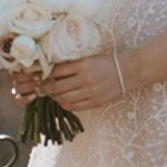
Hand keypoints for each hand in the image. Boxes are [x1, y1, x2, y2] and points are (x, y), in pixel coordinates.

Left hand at [11, 50, 127, 116]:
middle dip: (46, 89)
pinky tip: (64, 100)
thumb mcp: (88, 59)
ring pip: (63, 98)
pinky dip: (65, 104)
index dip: (45, 76)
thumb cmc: (105, 63)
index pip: (56, 71)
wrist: (126, 72)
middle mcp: (85, 78)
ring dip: (54, 98)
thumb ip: (71, 65)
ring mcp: (90, 92)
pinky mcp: (94, 102)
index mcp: (82, 65)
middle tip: (41, 88)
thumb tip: (51, 71)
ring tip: (52, 95)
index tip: (40, 77)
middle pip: (57, 87)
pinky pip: (74, 106)